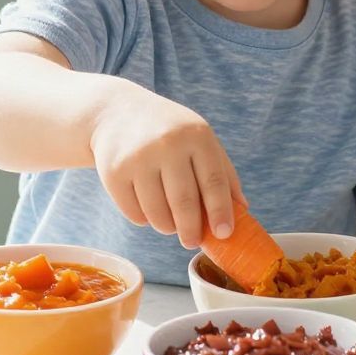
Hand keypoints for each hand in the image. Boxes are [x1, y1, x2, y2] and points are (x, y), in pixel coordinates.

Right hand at [88, 84, 240, 248]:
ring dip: (167, 227)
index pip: (213, 181)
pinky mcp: (113, 173)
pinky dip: (144, 219)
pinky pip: (134, 213)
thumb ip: (223, 173)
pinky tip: (147, 206)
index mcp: (196, 135)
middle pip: (184, 203)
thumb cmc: (169, 131)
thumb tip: (242, 210)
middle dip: (192, 231)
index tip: (224, 234)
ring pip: (158, 214)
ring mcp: (138, 158)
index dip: (221, 211)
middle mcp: (167, 144)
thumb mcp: (200, 140)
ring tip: (170, 223)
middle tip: (192, 242)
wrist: (117, 113)